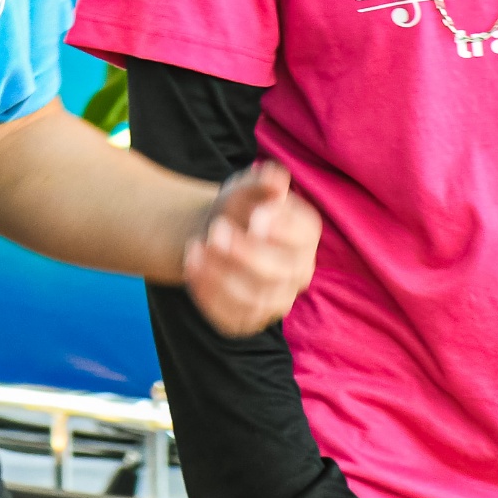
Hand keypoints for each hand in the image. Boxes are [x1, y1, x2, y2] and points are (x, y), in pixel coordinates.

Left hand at [182, 164, 318, 335]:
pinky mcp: (248, 320)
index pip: (305, 237)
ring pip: (255, 300)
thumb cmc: (237, 208)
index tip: (256, 217)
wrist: (214, 234)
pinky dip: (208, 295)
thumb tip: (276, 178)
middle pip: (280, 273)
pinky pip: (232, 318)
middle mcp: (298, 273)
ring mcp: (276, 301)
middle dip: (246, 253)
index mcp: (305, 236)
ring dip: (222, 275)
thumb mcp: (245, 188)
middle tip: (216, 230)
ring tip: (197, 247)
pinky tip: (192, 267)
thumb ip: (261, 182)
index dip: (283, 230)